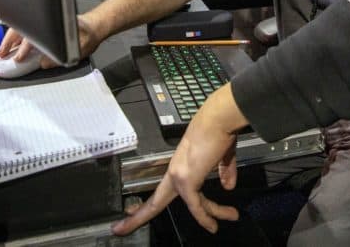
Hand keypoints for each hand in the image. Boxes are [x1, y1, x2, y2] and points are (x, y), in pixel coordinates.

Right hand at [0, 16, 101, 67]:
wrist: (95, 26)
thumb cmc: (88, 35)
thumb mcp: (78, 48)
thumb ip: (61, 57)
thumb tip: (42, 64)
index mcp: (53, 26)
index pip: (34, 35)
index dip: (24, 47)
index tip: (17, 57)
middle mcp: (46, 22)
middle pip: (22, 29)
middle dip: (9, 42)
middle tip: (0, 54)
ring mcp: (44, 23)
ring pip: (21, 29)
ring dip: (10, 39)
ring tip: (2, 51)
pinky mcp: (44, 26)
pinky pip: (26, 29)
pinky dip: (16, 37)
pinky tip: (11, 45)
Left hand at [112, 85, 246, 234]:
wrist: (219, 120)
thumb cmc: (219, 130)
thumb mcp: (222, 154)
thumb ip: (224, 170)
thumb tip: (228, 186)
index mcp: (182, 163)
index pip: (163, 187)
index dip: (148, 200)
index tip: (131, 211)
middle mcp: (176, 170)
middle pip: (154, 201)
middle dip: (137, 218)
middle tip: (119, 229)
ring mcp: (179, 176)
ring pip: (189, 205)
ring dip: (209, 216)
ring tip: (230, 218)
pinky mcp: (186, 181)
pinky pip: (196, 206)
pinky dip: (206, 217)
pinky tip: (213, 226)